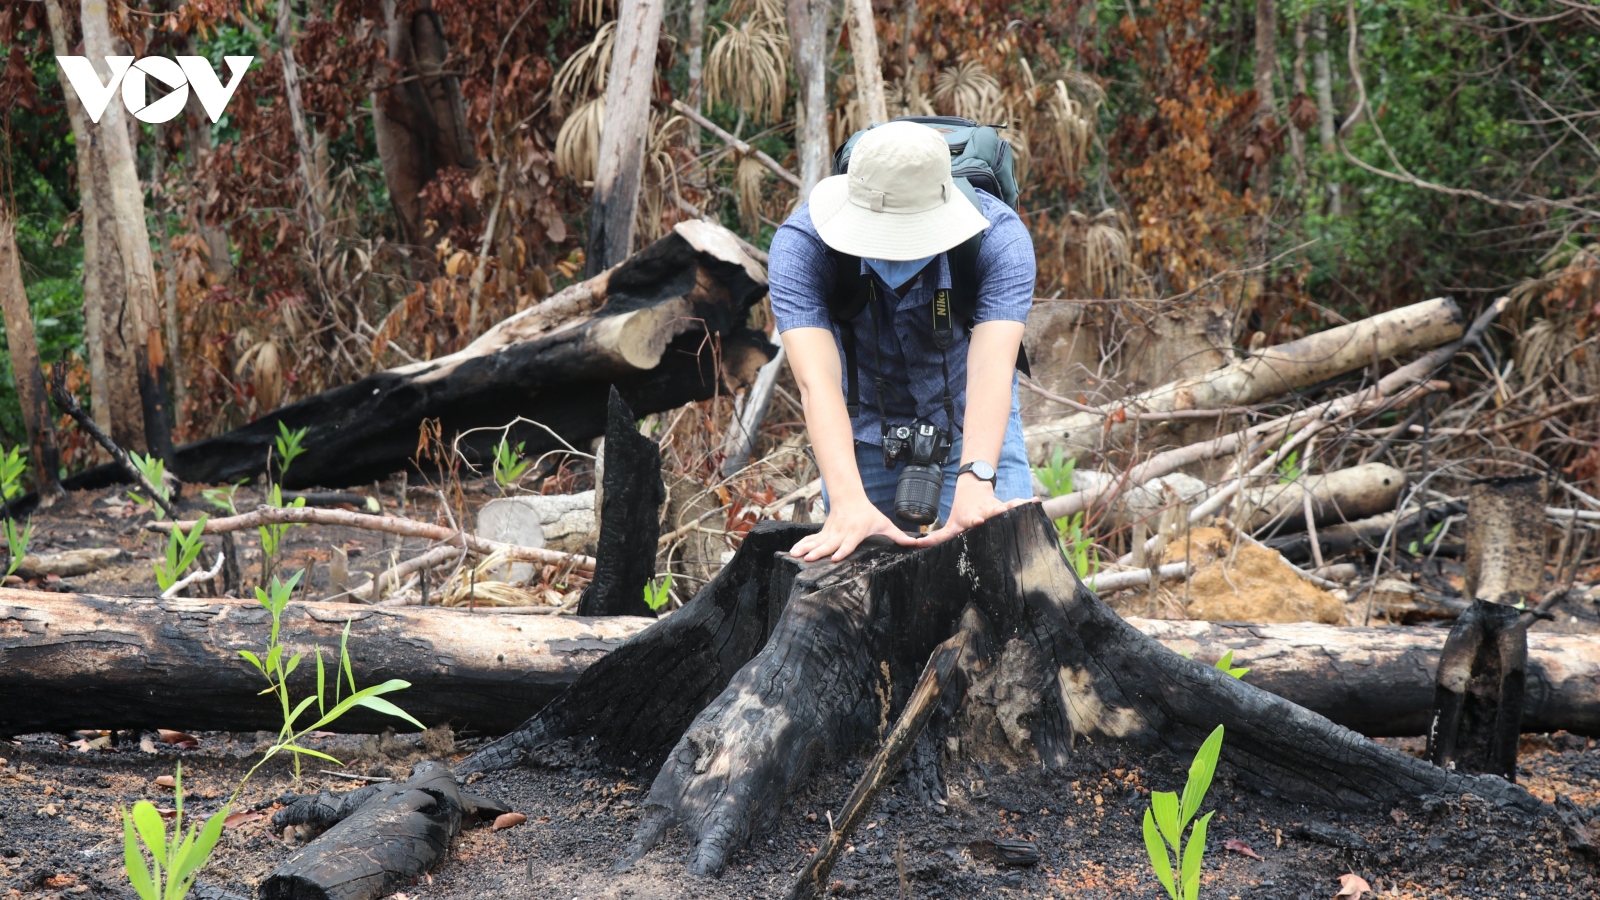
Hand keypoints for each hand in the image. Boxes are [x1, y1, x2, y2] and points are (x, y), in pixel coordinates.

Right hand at [790, 496, 918, 561]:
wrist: (849, 497)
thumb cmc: (868, 513)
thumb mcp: (884, 523)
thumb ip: (898, 535)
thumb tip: (915, 543)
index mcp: (856, 531)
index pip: (848, 542)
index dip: (842, 550)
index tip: (835, 558)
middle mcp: (841, 532)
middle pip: (830, 544)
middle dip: (819, 552)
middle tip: (809, 559)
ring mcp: (831, 532)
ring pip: (817, 541)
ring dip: (806, 548)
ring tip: (795, 555)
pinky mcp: (824, 532)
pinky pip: (812, 539)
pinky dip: (802, 545)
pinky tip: (793, 551)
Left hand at [914, 476, 1034, 546]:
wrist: (972, 490)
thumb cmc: (961, 514)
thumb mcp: (949, 524)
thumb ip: (935, 537)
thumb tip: (915, 545)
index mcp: (969, 518)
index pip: (970, 520)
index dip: (973, 521)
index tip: (977, 521)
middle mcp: (983, 512)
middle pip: (990, 512)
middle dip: (995, 512)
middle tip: (1001, 511)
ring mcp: (995, 508)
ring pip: (1005, 507)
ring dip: (1012, 506)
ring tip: (1022, 504)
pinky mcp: (1006, 505)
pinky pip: (1017, 505)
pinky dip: (1025, 503)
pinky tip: (1035, 501)